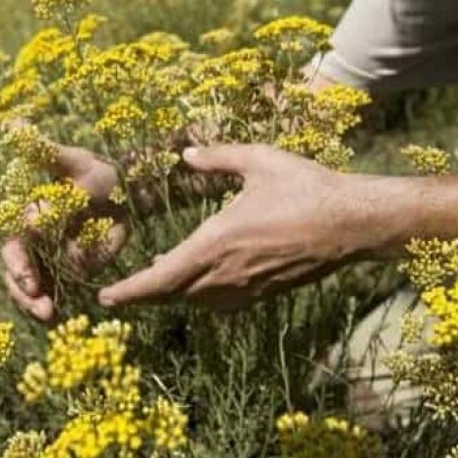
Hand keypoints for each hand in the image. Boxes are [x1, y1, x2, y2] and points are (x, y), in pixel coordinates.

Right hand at [2, 144, 126, 321]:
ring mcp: (51, 261)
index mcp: (28, 219)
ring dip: (35, 305)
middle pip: (18, 275)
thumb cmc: (96, 172)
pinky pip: (56, 295)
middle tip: (40, 305)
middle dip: (24, 292)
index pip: (15, 245)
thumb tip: (13, 124)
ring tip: (50, 317)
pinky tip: (60, 323)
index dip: (19, 264)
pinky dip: (55, 311)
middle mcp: (34, 244)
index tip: (31, 277)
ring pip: (33, 290)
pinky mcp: (70, 273)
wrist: (125, 192)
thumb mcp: (73, 161)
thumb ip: (44, 151)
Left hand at [98, 144, 374, 310]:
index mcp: (217, 240)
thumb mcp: (259, 161)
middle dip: (143, 295)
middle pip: (172, 296)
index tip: (105, 297)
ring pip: (195, 301)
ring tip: (156, 280)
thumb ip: (217, 158)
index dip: (130, 292)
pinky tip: (199, 283)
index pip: (160, 278)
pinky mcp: (264, 293)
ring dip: (172, 294)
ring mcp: (247, 288)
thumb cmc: (306, 187)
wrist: (352, 223)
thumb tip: (185, 154)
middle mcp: (226, 272)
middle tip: (121, 292)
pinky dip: (200, 297)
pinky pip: (221, 303)